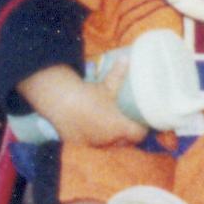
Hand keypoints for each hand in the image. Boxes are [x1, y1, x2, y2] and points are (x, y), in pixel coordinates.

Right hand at [24, 68, 147, 148]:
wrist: (61, 102)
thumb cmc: (88, 94)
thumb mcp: (106, 85)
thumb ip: (118, 74)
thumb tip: (127, 59)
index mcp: (119, 127)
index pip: (138, 135)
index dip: (142, 129)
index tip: (142, 123)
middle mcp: (108, 139)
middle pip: (125, 142)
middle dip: (127, 135)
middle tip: (128, 123)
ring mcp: (94, 143)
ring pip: (108, 144)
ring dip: (112, 138)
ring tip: (113, 127)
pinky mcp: (81, 144)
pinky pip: (93, 144)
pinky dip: (95, 139)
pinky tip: (95, 130)